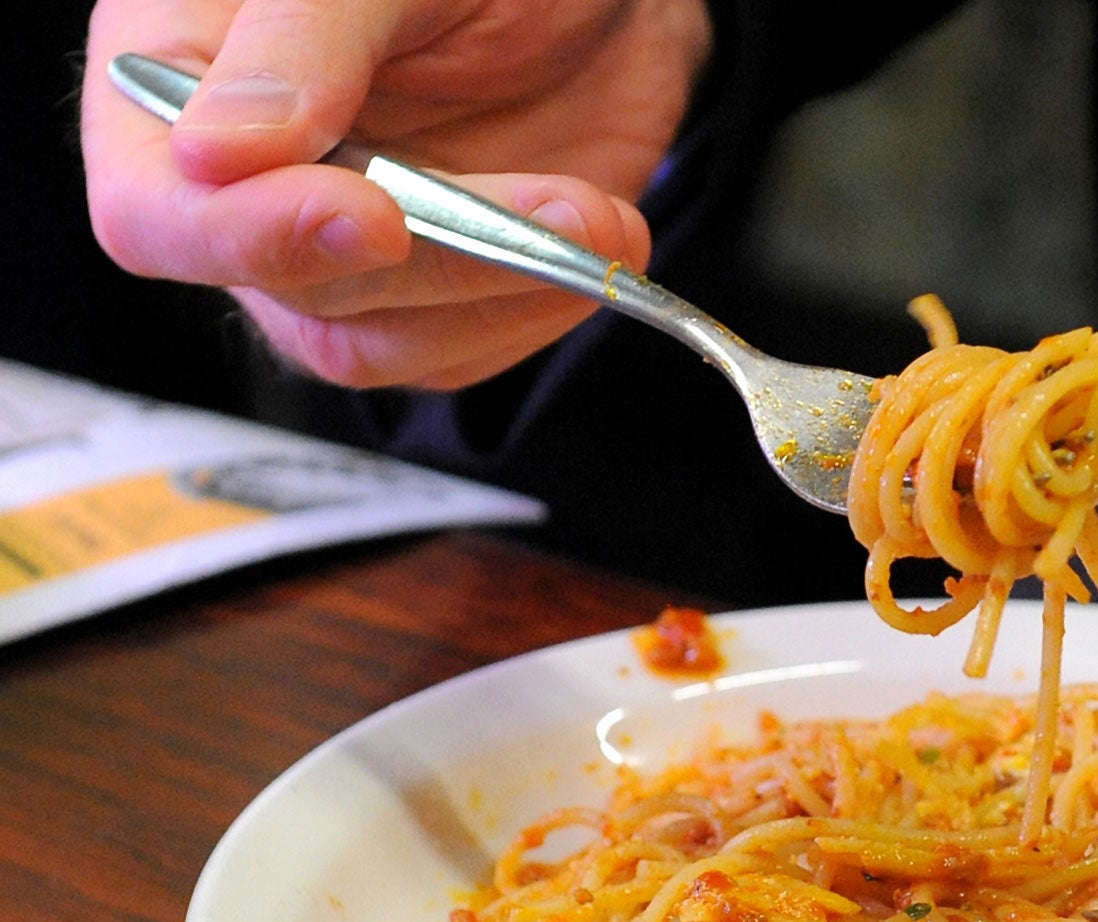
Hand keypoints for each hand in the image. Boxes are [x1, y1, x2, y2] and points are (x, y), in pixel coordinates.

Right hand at [81, 0, 711, 388]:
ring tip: (591, 214)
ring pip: (377, 347)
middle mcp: (250, 182)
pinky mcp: (435, 295)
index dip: (255, 235)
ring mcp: (341, 248)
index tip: (375, 215)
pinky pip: (460, 354)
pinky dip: (539, 310)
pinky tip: (594, 237)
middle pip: (294, 293)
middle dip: (438, 258)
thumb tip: (216, 153)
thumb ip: (300, 44)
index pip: (156, 211)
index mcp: (182, 78)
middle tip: (551, 203)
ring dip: (501, 292)